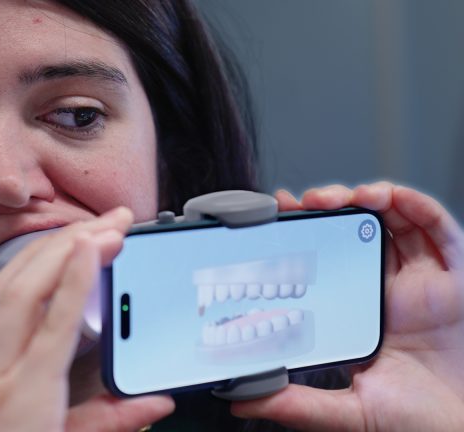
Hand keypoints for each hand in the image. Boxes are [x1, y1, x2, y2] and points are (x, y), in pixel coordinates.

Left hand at [0, 207, 174, 431]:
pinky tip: (34, 262)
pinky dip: (10, 279)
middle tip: (106, 223)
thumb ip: (112, 423)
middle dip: (65, 248)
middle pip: (21, 294)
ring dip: (38, 254)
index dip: (79, 277)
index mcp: (22, 405)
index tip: (100, 242)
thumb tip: (158, 400)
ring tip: (77, 231)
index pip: (54, 324)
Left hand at [232, 183, 463, 430]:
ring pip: (395, 221)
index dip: (305, 234)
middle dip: (330, 208)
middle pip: (359, 230)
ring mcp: (422, 280)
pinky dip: (415, 205)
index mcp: (361, 310)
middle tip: (302, 204)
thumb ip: (297, 403)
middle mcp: (389, 288)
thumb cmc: (412, 421)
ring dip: (367, 196)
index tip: (274, 220)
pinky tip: (387, 198)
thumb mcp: (345, 410)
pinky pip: (439, 230)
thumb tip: (241, 400)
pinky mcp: (455, 278)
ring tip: (340, 197)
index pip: (328, 259)